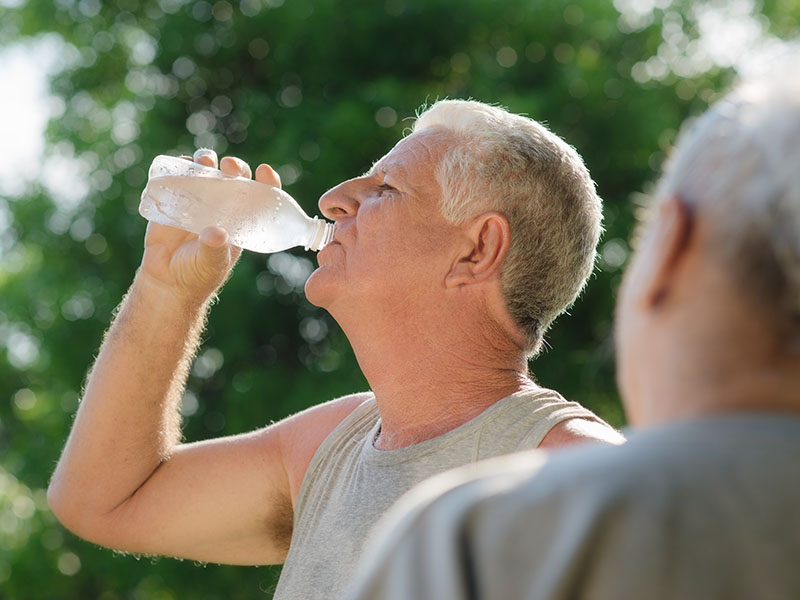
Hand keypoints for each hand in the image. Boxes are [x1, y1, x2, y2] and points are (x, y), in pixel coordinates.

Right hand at [138, 149, 281, 301]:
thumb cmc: (196, 275)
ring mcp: (198, 201)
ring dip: (208, 161)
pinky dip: (180, 166)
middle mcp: (222, 206)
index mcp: (241, 221)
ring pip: (207, 172)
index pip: (260, 197)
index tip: (265, 171)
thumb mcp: (210, 265)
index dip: (266, 182)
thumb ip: (214, 250)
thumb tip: (216, 233)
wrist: (165, 280)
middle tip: (229, 166)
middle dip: (235, 167)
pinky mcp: (174, 199)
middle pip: (234, 178)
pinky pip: (178, 177)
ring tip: (205, 160)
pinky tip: (182, 162)